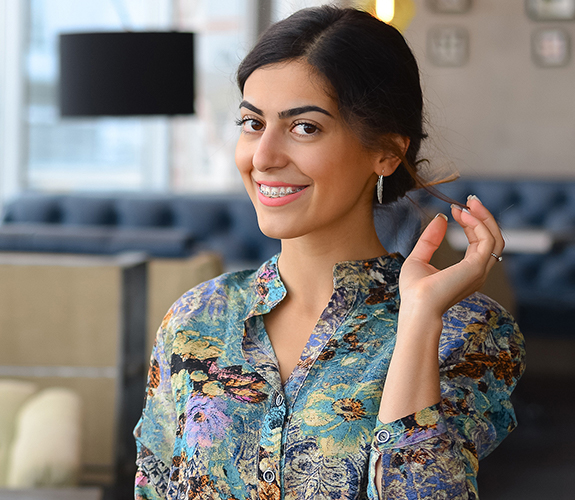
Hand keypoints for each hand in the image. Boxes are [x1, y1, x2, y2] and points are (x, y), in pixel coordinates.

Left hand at [399, 195, 504, 317]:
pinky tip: (463, 215)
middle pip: (493, 239)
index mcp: (467, 272)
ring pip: (495, 238)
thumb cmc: (415, 291)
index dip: (471, 224)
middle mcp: (478, 272)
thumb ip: (430, 239)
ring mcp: (479, 271)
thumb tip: (440, 218)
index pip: (479, 243)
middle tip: (470, 200)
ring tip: (468, 204)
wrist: (416, 307)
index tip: (456, 209)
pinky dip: (477, 224)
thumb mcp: (418, 258)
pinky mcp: (477, 268)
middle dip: (483, 217)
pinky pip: (487, 240)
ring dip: (483, 218)